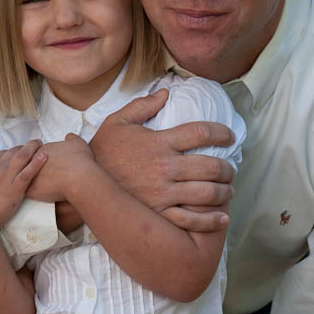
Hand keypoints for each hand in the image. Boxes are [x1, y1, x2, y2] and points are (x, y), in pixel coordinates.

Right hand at [0, 141, 46, 235]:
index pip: (2, 152)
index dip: (12, 150)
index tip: (20, 150)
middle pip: (14, 151)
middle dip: (25, 146)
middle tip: (35, 143)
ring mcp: (7, 177)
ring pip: (22, 157)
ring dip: (33, 148)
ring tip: (41, 143)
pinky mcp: (15, 188)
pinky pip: (28, 172)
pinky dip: (37, 163)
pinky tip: (45, 156)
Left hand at [25, 133, 94, 202]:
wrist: (79, 178)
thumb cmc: (80, 161)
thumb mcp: (78, 144)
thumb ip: (71, 139)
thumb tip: (69, 136)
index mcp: (42, 150)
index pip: (33, 153)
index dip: (36, 159)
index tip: (41, 164)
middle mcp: (32, 161)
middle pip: (23, 164)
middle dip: (25, 168)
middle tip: (31, 174)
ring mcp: (28, 175)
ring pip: (18, 177)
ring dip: (21, 180)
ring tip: (26, 185)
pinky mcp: (28, 189)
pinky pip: (20, 191)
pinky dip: (22, 193)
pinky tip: (26, 196)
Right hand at [90, 89, 235, 230]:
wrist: (82, 183)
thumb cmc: (101, 152)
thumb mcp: (117, 123)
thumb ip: (142, 106)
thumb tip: (165, 93)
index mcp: (160, 142)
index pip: (202, 133)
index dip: (222, 133)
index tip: (230, 138)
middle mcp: (165, 167)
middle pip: (211, 166)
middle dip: (227, 169)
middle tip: (231, 170)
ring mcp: (163, 193)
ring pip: (206, 193)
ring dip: (224, 192)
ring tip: (228, 191)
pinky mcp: (158, 213)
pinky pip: (191, 219)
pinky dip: (211, 220)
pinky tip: (222, 218)